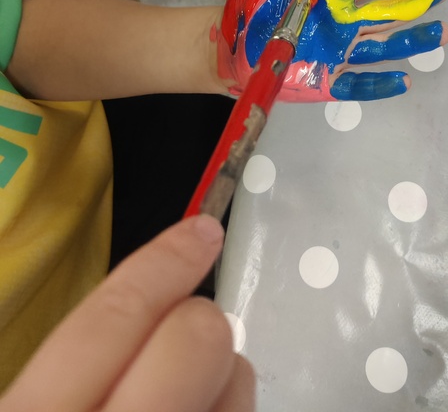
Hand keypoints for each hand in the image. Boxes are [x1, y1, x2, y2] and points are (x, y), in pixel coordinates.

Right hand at [0, 216, 254, 411]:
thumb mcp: (33, 399)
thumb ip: (73, 359)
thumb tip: (150, 297)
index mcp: (37, 411)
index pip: (114, 316)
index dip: (165, 263)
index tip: (201, 231)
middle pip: (196, 338)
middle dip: (199, 321)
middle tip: (185, 333)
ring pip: (237, 379)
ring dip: (221, 373)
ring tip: (187, 395)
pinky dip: (227, 406)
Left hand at [215, 0, 447, 101]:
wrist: (226, 46)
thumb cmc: (252, 6)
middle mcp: (344, 23)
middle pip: (390, 10)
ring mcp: (338, 52)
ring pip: (384, 45)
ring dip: (412, 39)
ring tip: (442, 32)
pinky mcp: (325, 80)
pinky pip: (358, 84)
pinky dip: (381, 84)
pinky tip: (405, 79)